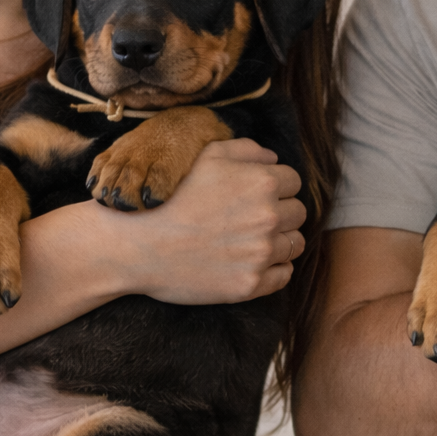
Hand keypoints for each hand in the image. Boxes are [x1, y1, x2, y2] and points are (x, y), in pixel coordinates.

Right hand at [93, 137, 305, 304]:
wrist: (139, 244)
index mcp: (262, 183)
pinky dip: (274, 269)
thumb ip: (246, 150)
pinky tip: (250, 261)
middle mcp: (268, 217)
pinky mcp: (251, 285)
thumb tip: (273, 159)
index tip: (255, 195)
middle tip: (251, 218)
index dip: (276, 186)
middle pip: (297, 213)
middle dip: (280, 213)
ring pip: (294, 244)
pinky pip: (284, 275)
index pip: (293, 182)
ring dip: (279, 241)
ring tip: (250, 240)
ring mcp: (261, 254)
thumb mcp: (206, 156)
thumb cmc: (171, 196)